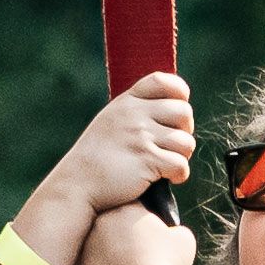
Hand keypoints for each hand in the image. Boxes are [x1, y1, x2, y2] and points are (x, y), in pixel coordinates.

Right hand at [43, 71, 194, 233]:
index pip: (163, 81)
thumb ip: (137, 110)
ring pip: (186, 142)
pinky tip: (168, 178)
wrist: (78, 183)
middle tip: (172, 146)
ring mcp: (141, 137)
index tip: (175, 114)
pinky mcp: (147, 160)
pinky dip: (179, 175)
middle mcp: (135, 115)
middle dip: (185, 131)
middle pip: (184, 112)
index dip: (179, 94)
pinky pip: (180, 165)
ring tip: (168, 165)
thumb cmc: (98, 156)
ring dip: (182, 156)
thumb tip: (174, 105)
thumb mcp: (112, 120)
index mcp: (127, 101)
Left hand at [81, 195, 194, 264]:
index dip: (145, 223)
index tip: (151, 236)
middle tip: (142, 257)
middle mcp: (100, 223)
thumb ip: (178, 232)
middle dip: (124, 240)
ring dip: (112, 261)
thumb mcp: (184, 242)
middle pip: (113, 229)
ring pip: (100, 252)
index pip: (133, 208)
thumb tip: (175, 234)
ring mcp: (86, 247)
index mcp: (126, 209)